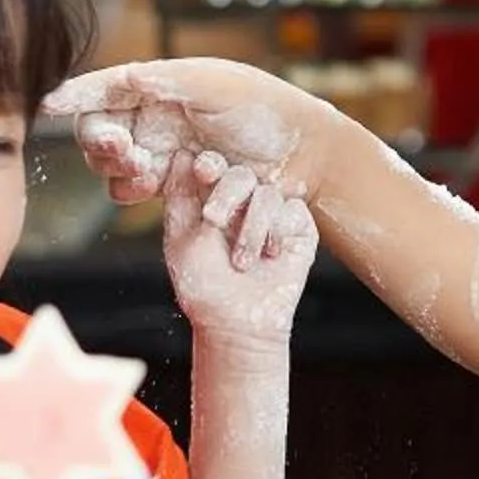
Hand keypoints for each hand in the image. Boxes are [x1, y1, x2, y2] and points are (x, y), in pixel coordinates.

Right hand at [49, 59, 353, 207]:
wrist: (301, 154)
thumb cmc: (263, 108)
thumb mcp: (217, 86)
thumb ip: (170, 81)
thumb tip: (126, 75)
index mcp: (160, 85)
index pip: (104, 88)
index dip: (75, 96)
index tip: (47, 106)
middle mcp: (153, 116)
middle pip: (98, 131)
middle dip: (101, 142)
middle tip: (125, 149)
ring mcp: (160, 150)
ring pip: (111, 165)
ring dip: (118, 169)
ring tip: (147, 169)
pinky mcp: (171, 181)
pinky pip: (132, 189)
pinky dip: (134, 190)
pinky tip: (156, 185)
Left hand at [164, 150, 318, 346]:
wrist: (239, 325)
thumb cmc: (205, 288)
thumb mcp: (180, 241)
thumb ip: (180, 198)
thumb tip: (180, 154)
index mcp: (212, 202)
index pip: (212, 167)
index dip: (208, 164)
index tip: (202, 171)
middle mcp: (243, 204)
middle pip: (241, 173)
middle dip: (227, 193)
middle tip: (215, 219)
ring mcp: (272, 215)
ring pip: (267, 193)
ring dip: (251, 229)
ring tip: (242, 262)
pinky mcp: (298, 228)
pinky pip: (293, 209)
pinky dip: (277, 232)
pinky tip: (270, 256)